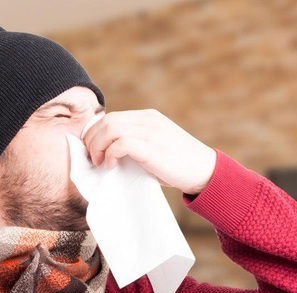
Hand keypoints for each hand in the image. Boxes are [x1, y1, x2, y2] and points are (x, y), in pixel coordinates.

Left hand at [82, 109, 216, 194]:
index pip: (110, 117)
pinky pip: (120, 143)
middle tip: (92, 159)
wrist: (204, 171)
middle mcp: (148, 120)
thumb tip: (106, 153)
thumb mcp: (154, 146)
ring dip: (97, 147)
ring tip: (99, 163)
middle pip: (106, 121)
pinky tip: (111, 166)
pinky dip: (109, 154)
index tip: (92, 150)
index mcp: (147, 117)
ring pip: (110, 128)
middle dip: (91, 140)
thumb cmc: (176, 164)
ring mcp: (151, 132)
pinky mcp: (152, 147)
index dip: (94, 133)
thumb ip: (135, 143)